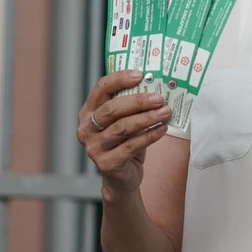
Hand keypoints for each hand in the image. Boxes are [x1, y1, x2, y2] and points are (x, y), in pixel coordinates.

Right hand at [76, 70, 172, 200]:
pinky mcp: (107, 163)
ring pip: (122, 127)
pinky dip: (149, 136)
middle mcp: (86, 129)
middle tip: (159, 98)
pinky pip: (131, 146)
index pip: (101, 88)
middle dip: (138, 101)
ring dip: (147, 118)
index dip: (119, 79)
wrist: (122, 177)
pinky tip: (162, 129)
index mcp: (89, 112)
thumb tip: (157, 85)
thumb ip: (132, 105)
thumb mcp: (125, 120)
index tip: (140, 74)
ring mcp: (94, 147)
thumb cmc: (125, 142)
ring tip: (165, 112)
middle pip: (111, 109)